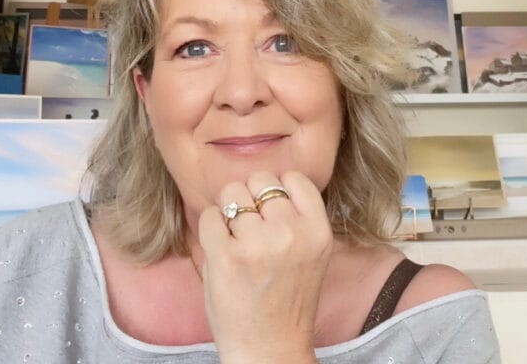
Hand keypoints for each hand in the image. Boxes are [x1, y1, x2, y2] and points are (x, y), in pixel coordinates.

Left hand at [198, 170, 332, 363]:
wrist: (269, 348)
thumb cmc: (285, 301)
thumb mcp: (309, 255)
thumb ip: (293, 218)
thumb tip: (262, 184)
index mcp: (318, 232)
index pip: (294, 179)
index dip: (278, 191)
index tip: (271, 212)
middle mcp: (292, 233)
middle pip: (261, 180)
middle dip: (251, 197)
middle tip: (250, 227)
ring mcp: (257, 244)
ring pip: (232, 193)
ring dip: (229, 211)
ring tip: (236, 239)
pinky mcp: (225, 256)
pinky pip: (209, 216)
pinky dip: (210, 228)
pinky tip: (221, 248)